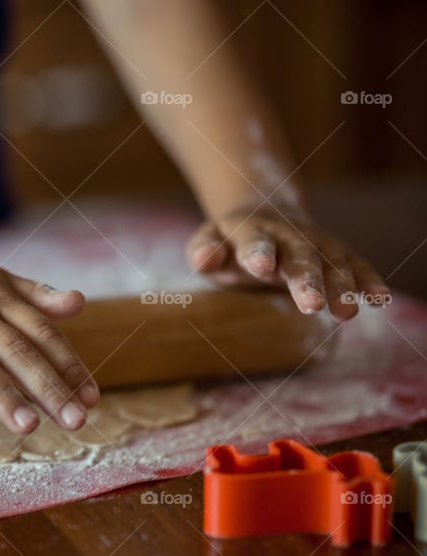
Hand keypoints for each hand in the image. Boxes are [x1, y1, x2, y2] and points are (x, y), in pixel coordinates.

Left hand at [185, 204, 389, 320]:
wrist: (264, 216)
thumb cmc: (228, 243)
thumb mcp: (208, 243)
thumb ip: (204, 251)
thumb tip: (203, 259)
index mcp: (250, 231)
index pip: (253, 240)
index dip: (257, 252)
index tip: (261, 267)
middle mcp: (287, 235)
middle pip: (299, 256)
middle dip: (306, 279)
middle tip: (310, 304)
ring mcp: (315, 243)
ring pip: (331, 263)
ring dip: (340, 287)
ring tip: (345, 313)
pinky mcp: (336, 255)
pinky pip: (355, 266)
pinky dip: (368, 281)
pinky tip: (379, 299)